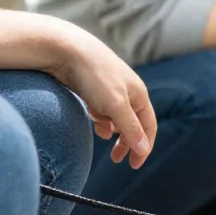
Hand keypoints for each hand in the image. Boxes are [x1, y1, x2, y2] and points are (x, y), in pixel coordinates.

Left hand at [47, 26, 155, 167]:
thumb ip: (130, 128)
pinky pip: (102, 109)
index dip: (144, 147)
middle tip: (116, 159)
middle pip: (133, 123)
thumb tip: (144, 149)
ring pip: (116, 117)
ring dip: (112, 130)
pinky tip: (95, 120)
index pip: (149, 127)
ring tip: (102, 135)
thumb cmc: (94, 75)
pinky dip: (100, 119)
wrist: (66, 49)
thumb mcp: (115, 105)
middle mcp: (128, 92)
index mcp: (139, 95)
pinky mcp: (94, 88)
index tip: (134, 165)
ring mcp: (110, 90)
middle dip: (127, 142)